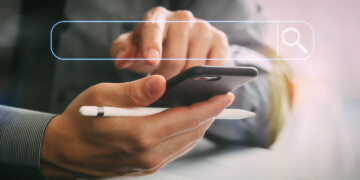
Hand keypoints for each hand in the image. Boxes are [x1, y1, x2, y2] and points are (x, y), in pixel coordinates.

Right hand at [40, 75, 233, 178]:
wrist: (64, 152)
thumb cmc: (81, 120)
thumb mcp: (103, 97)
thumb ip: (136, 92)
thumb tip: (162, 82)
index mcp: (141, 134)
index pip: (187, 119)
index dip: (210, 106)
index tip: (226, 95)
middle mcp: (149, 154)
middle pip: (192, 132)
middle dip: (209, 114)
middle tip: (220, 97)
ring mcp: (149, 163)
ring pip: (187, 142)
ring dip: (200, 124)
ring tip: (207, 107)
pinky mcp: (147, 167)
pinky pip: (175, 149)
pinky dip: (186, 134)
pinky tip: (187, 121)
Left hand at [110, 7, 228, 78]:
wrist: (173, 47)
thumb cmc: (148, 50)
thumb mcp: (131, 51)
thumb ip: (122, 53)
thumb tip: (121, 61)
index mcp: (156, 17)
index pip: (153, 30)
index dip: (152, 46)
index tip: (151, 62)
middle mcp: (182, 18)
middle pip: (175, 56)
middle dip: (167, 76)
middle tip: (163, 82)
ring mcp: (203, 28)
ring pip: (195, 65)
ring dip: (186, 80)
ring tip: (178, 79)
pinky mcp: (220, 40)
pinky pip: (216, 66)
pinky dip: (206, 78)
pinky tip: (198, 80)